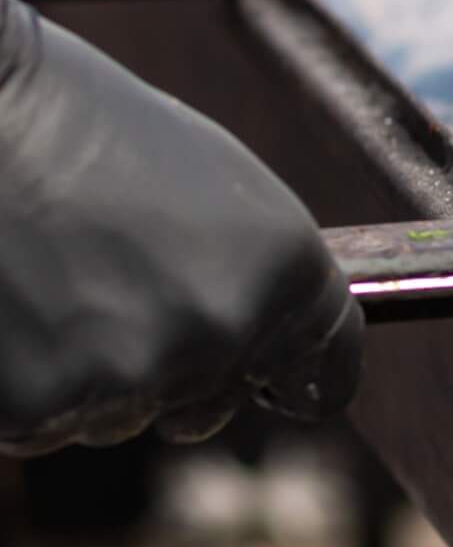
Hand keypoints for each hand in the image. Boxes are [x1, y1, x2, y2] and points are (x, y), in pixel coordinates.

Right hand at [0, 0, 363, 453]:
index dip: (294, 380)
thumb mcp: (210, 178)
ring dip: (90, 376)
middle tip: (110, 293)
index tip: (277, 385)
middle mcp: (229, 330)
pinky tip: (7, 308)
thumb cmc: (77, 122)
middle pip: (213, 404)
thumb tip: (267, 332)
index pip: (326, 374)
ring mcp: (140, 376)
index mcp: (288, 268)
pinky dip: (23, 385)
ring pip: (121, 416)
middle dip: (174, 371)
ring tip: (47, 278)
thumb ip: (253, 267)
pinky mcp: (46, 408)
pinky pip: (45, 424)